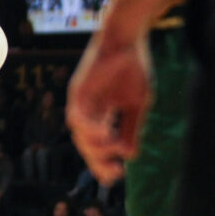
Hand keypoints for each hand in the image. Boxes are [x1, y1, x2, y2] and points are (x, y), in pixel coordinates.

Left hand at [66, 33, 150, 184]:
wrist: (128, 37)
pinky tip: (105, 133)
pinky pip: (77, 115)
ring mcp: (81, 100)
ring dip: (94, 146)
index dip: (102, 163)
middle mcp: (87, 109)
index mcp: (101, 114)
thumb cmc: (134, 67)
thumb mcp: (137, 104)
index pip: (97, 145)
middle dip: (97, 161)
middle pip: (85, 143)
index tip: (116, 177)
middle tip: (113, 174)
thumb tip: (129, 155)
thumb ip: (131, 128)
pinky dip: (89, 128)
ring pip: (79, 132)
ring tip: (111, 151)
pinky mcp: (78, 90)